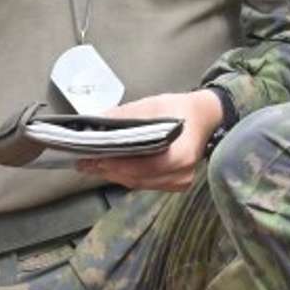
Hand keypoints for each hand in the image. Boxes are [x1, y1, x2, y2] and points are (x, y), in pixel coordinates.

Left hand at [76, 88, 222, 191]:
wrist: (204, 117)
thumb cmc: (180, 109)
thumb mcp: (153, 105)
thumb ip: (125, 115)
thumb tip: (95, 122)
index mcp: (181, 154)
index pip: (144, 166)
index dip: (118, 164)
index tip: (95, 159)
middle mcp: (182, 174)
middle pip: (138, 178)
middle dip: (109, 170)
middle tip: (85, 162)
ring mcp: (180, 182)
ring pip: (139, 183)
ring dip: (115, 175)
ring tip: (92, 165)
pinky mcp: (175, 184)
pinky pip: (145, 183)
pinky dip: (127, 176)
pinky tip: (111, 168)